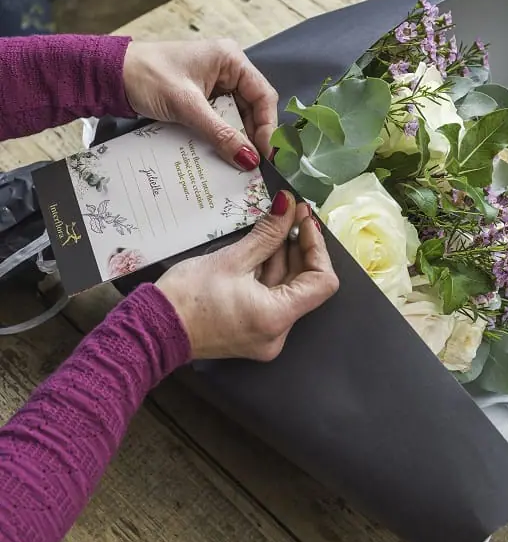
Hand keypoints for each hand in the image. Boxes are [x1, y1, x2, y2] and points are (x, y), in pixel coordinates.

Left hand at [122, 39, 277, 168]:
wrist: (111, 74)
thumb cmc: (147, 76)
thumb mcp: (187, 107)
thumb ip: (220, 133)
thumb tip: (249, 159)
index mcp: (231, 59)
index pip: (263, 95)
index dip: (268, 127)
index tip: (266, 154)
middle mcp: (228, 68)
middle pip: (253, 107)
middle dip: (253, 136)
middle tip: (254, 164)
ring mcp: (215, 83)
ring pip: (237, 115)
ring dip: (237, 138)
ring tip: (240, 164)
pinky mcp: (201, 97)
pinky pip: (221, 118)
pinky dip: (222, 136)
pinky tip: (223, 154)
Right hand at [156, 192, 338, 360]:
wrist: (152, 328)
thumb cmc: (186, 298)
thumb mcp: (231, 259)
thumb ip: (268, 234)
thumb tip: (288, 207)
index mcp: (276, 318)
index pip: (322, 282)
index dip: (317, 247)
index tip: (304, 221)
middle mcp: (276, 333)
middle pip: (304, 284)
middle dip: (299, 246)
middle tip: (291, 213)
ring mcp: (264, 334)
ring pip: (286, 288)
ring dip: (283, 256)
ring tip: (274, 224)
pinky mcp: (251, 329)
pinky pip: (270, 296)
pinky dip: (269, 272)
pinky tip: (260, 246)